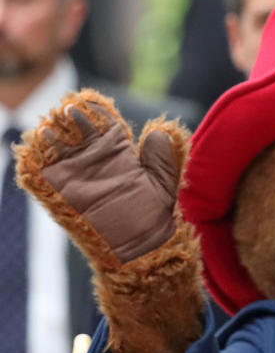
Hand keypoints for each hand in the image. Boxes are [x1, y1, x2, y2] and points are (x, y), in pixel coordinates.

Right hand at [17, 94, 181, 263]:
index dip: (96, 113)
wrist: (143, 251)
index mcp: (120, 155)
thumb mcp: (164, 183)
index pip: (104, 125)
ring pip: (58, 152)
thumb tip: (161, 130)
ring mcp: (77, 180)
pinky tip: (33, 156)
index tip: (90, 101)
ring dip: (50, 139)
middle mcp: (96, 163)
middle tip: (67, 109)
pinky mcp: (63, 199)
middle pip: (77, 134)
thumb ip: (164, 157)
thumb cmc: (155, 216)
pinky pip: (43, 181)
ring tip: (47, 128)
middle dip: (69, 120)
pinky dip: (36, 167)